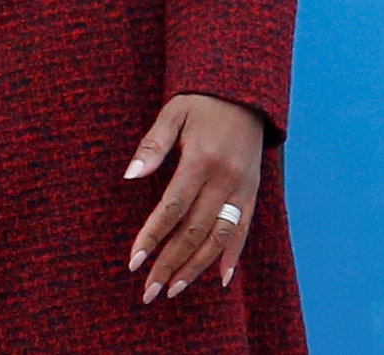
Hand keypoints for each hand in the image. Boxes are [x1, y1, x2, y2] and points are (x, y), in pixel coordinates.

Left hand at [124, 95, 266, 302]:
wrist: (244, 92)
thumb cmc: (201, 103)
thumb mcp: (173, 113)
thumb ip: (153, 146)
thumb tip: (130, 176)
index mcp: (201, 159)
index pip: (172, 208)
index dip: (152, 237)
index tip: (134, 262)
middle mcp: (225, 178)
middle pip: (194, 231)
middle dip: (169, 264)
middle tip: (149, 291)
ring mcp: (242, 188)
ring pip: (219, 238)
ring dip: (196, 268)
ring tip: (173, 290)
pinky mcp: (252, 192)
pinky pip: (244, 230)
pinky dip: (233, 256)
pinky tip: (221, 280)